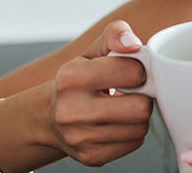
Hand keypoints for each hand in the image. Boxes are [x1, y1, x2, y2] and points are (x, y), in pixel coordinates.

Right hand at [48, 20, 152, 165]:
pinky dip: (131, 133)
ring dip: (138, 117)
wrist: (49, 117)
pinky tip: (116, 124)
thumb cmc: (78, 81)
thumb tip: (133, 43)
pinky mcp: (90, 157)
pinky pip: (134, 144)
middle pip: (140, 108)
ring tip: (122, 108)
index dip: (138, 70)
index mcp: (71, 77)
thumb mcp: (92, 52)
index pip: (133, 72)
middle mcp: (71, 110)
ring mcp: (80, 138)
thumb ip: (115, 35)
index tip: (129, 72)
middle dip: (142, 98)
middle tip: (131, 93)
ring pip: (140, 128)